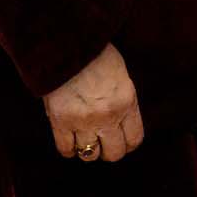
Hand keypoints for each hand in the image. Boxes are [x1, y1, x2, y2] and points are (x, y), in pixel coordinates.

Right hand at [42, 43, 143, 163]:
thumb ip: (122, 100)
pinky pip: (66, 149)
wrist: (67, 41)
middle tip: (102, 143)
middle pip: (114, 153)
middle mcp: (108, 116)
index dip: (127, 144)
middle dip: (109, 150)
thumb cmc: (95, 53)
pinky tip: (69, 140)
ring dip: (88, 150)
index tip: (121, 141)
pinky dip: (68, 149)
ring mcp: (84, 120)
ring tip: (84, 140)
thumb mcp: (120, 75)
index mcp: (127, 102)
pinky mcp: (61, 121)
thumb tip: (120, 122)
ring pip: (90, 154)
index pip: (134, 139)